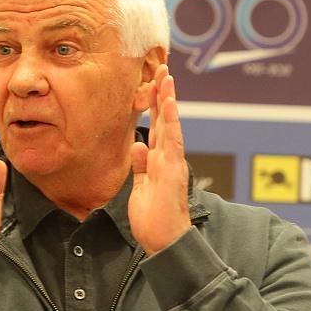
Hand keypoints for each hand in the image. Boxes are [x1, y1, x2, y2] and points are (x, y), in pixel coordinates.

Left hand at [128, 64, 190, 253]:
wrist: (163, 241)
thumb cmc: (154, 219)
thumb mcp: (141, 188)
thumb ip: (142, 166)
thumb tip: (138, 147)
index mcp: (160, 162)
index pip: (158, 128)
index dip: (156, 106)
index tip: (152, 85)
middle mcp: (168, 158)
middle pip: (166, 120)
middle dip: (163, 94)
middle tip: (162, 69)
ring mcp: (172, 162)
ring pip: (171, 124)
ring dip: (169, 100)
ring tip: (166, 76)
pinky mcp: (172, 170)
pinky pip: (172, 140)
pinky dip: (172, 120)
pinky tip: (169, 103)